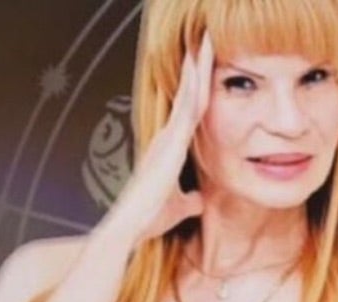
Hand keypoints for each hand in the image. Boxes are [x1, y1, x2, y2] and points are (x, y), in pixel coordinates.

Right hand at [100, 33, 213, 246]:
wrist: (132, 226)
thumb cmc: (151, 217)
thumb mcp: (179, 207)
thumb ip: (189, 200)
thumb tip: (198, 202)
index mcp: (171, 148)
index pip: (190, 112)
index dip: (198, 88)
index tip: (205, 65)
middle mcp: (167, 138)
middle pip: (188, 96)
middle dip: (196, 68)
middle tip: (204, 39)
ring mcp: (167, 140)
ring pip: (186, 97)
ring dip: (195, 70)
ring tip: (204, 41)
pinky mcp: (169, 147)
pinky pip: (185, 114)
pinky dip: (192, 92)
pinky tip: (199, 73)